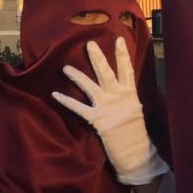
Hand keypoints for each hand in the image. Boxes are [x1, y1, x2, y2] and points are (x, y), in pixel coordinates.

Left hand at [52, 38, 167, 184]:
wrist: (137, 154)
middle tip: (89, 43)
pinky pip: (79, 108)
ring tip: (65, 67)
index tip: (119, 39)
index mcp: (130, 94)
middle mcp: (119, 97)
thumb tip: (118, 86)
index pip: (127, 70)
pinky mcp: (98, 120)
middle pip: (107, 73)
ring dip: (77, 76)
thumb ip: (124, 97)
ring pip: (91, 86)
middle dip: (98, 58)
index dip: (123, 54)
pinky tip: (55, 94)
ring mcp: (108, 107)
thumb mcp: (134, 110)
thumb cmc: (136, 133)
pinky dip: (67, 101)